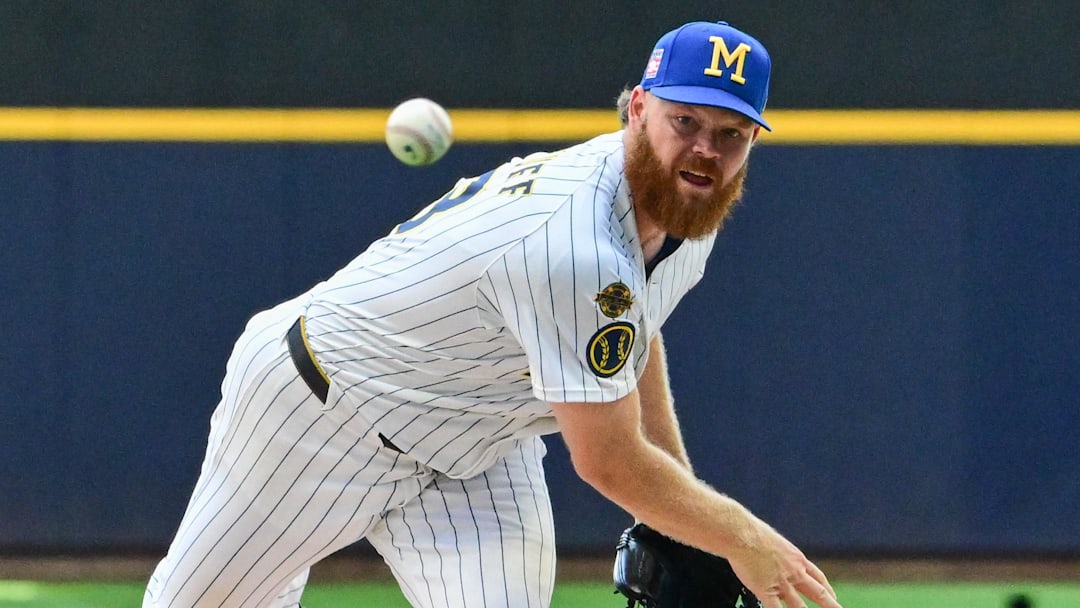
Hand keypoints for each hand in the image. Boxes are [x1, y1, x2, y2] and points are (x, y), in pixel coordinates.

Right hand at [727, 524, 841, 607]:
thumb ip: (778, 552)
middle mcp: (793, 572)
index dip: (827, 589)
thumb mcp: (775, 541)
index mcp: (796, 558)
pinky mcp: (766, 590)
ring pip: (799, 607)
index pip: (818, 577)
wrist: (741, 534)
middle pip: (817, 593)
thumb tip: (773, 554)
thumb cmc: (752, 533)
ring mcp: (781, 583)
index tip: (833, 596)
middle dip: (830, 605)